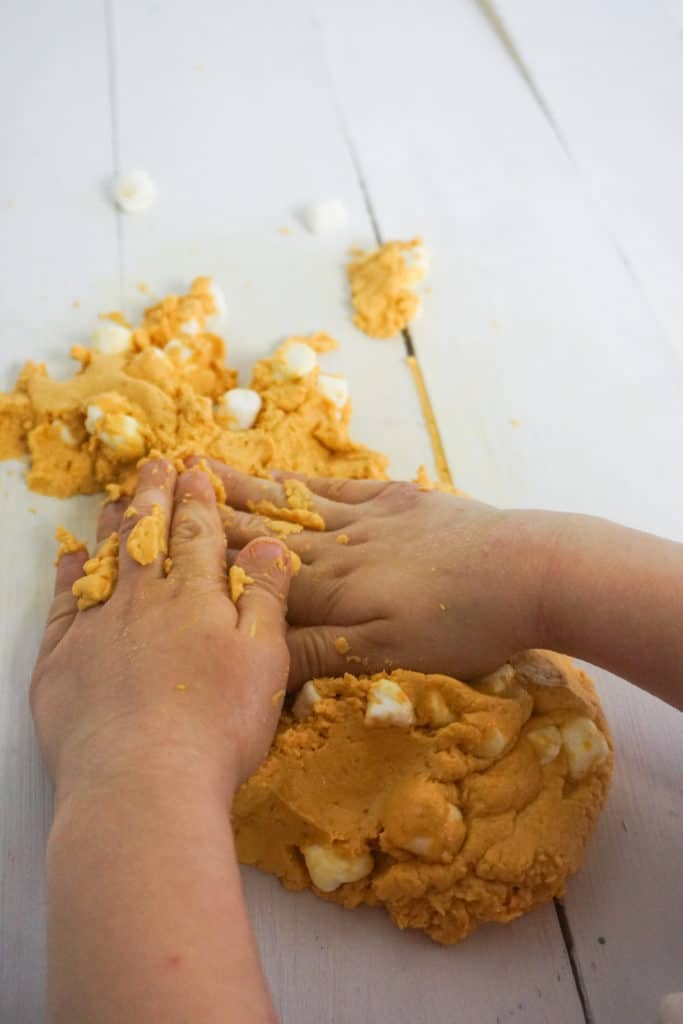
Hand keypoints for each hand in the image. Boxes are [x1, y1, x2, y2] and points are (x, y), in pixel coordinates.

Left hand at [31, 459, 292, 804]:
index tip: (196, 469)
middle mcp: (143, 601)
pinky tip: (71, 562)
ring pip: (105, 562)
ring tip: (115, 499)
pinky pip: (66, 606)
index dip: (198, 499)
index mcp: (195, 597)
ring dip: (112, 526)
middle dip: (154, 496)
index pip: (197, 533)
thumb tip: (268, 541)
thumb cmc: (218, 726)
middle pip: (148, 535)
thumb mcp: (265, 658)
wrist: (142, 784)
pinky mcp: (62, 664)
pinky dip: (70, 578)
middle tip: (155, 464)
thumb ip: (266, 595)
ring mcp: (97, 629)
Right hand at [201, 461, 552, 687]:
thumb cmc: (464, 625)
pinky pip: (344, 489)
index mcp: (332, 590)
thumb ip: (316, 652)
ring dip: (249, 488)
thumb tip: (250, 654)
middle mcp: (341, 546)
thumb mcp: (387, 655)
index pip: (254, 573)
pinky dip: (311, 483)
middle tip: (166, 486)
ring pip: (296, 503)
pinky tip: (290, 474)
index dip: (206, 557)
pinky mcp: (405, 502)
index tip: (162, 537)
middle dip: (213, 512)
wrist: (533, 571)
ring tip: (207, 468)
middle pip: (265, 530)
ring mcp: (373, 518)